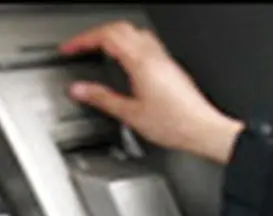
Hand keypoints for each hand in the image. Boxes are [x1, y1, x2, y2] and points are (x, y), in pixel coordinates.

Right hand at [59, 22, 244, 163]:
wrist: (203, 130)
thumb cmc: (175, 124)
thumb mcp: (130, 115)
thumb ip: (102, 99)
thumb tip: (80, 90)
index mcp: (141, 62)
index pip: (107, 36)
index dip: (83, 40)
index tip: (70, 48)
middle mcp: (154, 55)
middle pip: (120, 28)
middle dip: (96, 34)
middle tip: (81, 46)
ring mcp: (164, 59)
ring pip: (135, 32)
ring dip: (113, 35)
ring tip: (99, 49)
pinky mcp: (170, 67)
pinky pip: (146, 43)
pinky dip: (129, 44)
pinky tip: (125, 60)